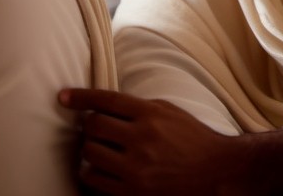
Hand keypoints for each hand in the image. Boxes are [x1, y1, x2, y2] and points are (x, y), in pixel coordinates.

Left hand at [58, 89, 282, 195]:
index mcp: (149, 114)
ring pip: (90, 154)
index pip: (104, 99)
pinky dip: (91, 175)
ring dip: (89, 152)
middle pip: (92, 127)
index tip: (62, 97)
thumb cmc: (194, 140)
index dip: (79, 97)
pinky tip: (95, 172)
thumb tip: (103, 102)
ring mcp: (137, 169)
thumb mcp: (168, 111)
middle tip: (90, 130)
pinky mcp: (135, 194)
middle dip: (87, 127)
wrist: (220, 175)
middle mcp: (141, 139)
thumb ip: (137, 106)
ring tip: (95, 151)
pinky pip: (96, 182)